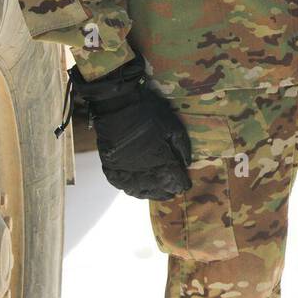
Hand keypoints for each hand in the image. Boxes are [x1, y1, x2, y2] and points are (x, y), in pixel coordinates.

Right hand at [66, 53, 191, 199]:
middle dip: (167, 191)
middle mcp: (142, 169)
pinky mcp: (111, 166)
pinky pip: (121, 184)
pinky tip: (136, 189)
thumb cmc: (149, 112)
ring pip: (139, 190)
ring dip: (150, 193)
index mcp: (160, 160)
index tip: (185, 185)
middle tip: (173, 193)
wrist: (117, 103)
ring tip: (157, 194)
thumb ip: (182, 147)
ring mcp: (125, 169)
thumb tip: (187, 165)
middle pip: (158, 188)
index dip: (181, 184)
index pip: (174, 180)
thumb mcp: (173, 125)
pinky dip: (130, 189)